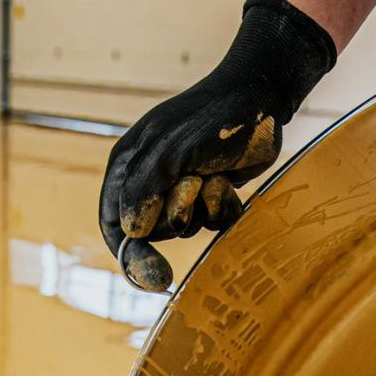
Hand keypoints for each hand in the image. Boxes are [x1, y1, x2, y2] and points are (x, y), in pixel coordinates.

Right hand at [99, 0, 334, 291]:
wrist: (262, 98)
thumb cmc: (212, 119)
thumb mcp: (171, 153)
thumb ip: (145, 192)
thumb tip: (131, 233)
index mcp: (128, 166)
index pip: (113, 224)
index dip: (129, 255)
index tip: (155, 277)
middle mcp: (150, 178)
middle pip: (150, 232)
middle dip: (175, 217)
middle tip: (193, 185)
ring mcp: (181, 185)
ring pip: (184, 228)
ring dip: (201, 209)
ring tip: (213, 175)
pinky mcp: (210, 191)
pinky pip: (211, 222)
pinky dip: (222, 207)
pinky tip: (229, 181)